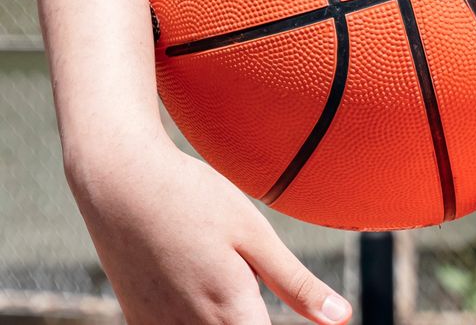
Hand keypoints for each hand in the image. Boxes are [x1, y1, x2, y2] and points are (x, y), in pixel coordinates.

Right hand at [68, 138, 351, 324]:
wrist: (118, 181)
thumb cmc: (193, 198)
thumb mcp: (255, 234)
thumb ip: (296, 284)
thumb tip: (342, 317)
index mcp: (229, 312)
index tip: (285, 298)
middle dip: (254, 321)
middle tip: (247, 277)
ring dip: (226, 320)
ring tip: (223, 275)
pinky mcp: (138, 319)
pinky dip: (197, 320)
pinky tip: (197, 287)